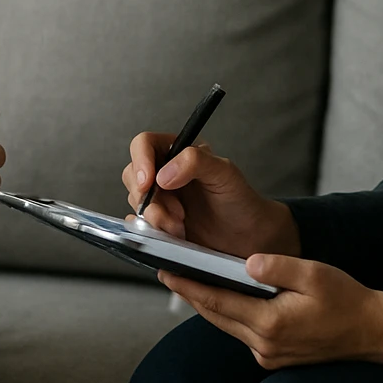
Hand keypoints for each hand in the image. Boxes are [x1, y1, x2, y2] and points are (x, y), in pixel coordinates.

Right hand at [121, 133, 298, 258]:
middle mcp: (164, 173)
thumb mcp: (225, 173)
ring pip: (136, 202)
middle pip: (133, 175)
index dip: (141, 161)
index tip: (149, 182)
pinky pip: (138, 226)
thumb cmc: (240, 201)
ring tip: (181, 228)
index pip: (144, 145)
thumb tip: (164, 174)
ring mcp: (160, 200)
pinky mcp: (158, 224)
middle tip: (177, 214)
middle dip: (150, 198)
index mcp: (177, 152)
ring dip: (155, 218)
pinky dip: (151, 233)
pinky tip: (173, 236)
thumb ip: (195, 162)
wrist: (249, 237)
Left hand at [159, 254, 382, 368]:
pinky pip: (242, 332)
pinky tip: (222, 297)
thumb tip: (247, 262)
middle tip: (168, 271)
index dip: (189, 285)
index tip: (167, 271)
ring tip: (188, 280)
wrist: (372, 332)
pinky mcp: (274, 356)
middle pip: (216, 315)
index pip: (218, 301)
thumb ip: (278, 267)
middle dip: (191, 293)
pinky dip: (229, 313)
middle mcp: (264, 344)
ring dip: (208, 303)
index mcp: (271, 323)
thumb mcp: (314, 274)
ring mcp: (268, 354)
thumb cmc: (347, 301)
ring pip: (227, 324)